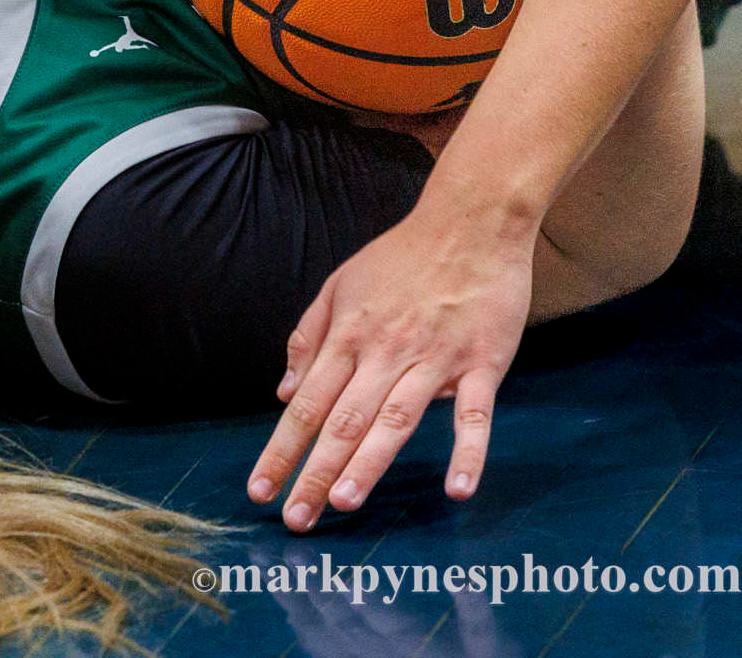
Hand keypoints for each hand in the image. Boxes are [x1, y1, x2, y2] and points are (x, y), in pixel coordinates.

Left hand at [249, 207, 534, 527]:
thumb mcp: (340, 284)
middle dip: (315, 471)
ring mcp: (434, 359)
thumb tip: (283, 392)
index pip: (306, 403)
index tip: (260, 490)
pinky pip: (473, 414)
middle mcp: (385, 351)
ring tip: (343, 502)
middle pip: (344, 419)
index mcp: (349, 334)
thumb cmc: (402, 256)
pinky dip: (467, 451)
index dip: (282, 449)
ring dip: (369, 462)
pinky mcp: (480, 364)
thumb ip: (310, 338)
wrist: (470, 222)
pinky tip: (457, 488)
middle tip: (295, 520)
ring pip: (396, 419)